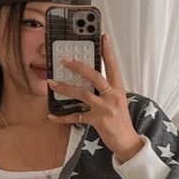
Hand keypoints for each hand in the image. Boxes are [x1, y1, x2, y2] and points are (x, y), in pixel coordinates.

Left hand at [47, 34, 143, 162]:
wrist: (127, 141)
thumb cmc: (120, 120)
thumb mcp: (117, 101)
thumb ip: (105, 91)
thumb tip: (87, 80)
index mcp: (118, 89)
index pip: (113, 66)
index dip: (107, 51)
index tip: (103, 37)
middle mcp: (112, 96)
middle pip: (95, 76)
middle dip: (78, 66)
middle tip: (64, 59)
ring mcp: (105, 108)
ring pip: (82, 94)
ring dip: (65, 88)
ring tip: (52, 83)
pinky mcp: (97, 121)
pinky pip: (76, 117)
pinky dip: (63, 118)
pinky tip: (52, 116)